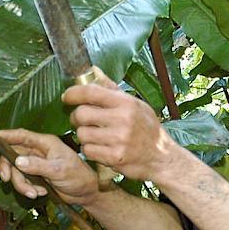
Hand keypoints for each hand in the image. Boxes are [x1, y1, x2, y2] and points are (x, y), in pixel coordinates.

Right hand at [0, 129, 98, 205]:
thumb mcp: (59, 171)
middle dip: (10, 170)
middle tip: (8, 180)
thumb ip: (38, 166)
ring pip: (16, 171)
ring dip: (22, 184)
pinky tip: (41, 193)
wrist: (86, 193)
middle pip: (13, 155)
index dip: (6, 135)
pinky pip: (23, 181)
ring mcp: (36, 164)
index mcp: (45, 143)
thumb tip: (18, 161)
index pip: (22, 136)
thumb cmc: (79, 177)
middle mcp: (39, 151)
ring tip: (34, 192)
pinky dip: (28, 189)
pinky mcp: (36, 176)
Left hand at [62, 67, 177, 180]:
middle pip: (81, 114)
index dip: (73, 93)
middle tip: (81, 121)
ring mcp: (119, 140)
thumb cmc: (147, 129)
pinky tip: (100, 148)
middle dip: (76, 118)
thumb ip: (112, 89)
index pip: (91, 92)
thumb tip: (94, 71)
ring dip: (83, 136)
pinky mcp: (114, 157)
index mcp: (126, 103)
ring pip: (82, 134)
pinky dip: (90, 150)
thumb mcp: (135, 105)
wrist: (162, 158)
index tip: (67, 97)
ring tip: (94, 136)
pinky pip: (88, 150)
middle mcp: (123, 119)